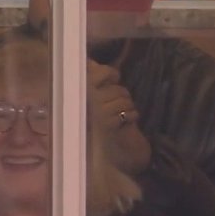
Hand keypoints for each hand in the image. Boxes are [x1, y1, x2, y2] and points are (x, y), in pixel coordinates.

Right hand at [87, 59, 151, 176]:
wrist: (110, 153)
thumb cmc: (102, 125)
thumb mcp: (96, 101)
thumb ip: (92, 81)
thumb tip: (90, 62)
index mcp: (82, 94)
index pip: (96, 73)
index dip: (109, 73)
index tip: (114, 77)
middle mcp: (87, 102)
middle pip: (115, 89)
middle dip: (123, 95)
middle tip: (121, 106)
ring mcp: (97, 114)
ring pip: (123, 99)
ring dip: (129, 107)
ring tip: (124, 114)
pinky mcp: (108, 125)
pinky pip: (127, 112)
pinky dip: (132, 116)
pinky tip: (128, 122)